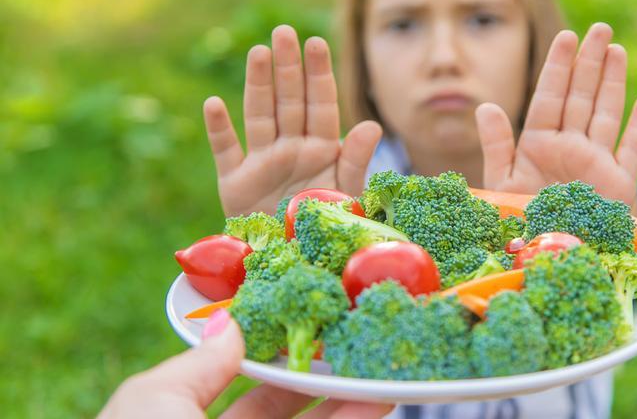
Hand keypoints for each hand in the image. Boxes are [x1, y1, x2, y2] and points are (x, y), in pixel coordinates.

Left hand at [98, 309, 392, 418]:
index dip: (290, 365)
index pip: (256, 397)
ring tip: (388, 379)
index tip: (322, 333)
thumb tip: (230, 322)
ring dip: (354, 408)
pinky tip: (380, 406)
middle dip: (332, 385)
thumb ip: (197, 364)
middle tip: (365, 351)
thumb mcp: (153, 401)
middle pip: (296, 417)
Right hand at [204, 25, 381, 216]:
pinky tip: (213, 104)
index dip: (318, 74)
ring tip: (258, 53)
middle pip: (289, 101)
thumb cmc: (324, 228)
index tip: (316, 42)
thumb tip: (373, 125)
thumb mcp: (346, 196)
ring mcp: (262, 163)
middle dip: (288, 67)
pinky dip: (219, 130)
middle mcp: (291, 149)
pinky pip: (225, 152)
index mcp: (322, 150)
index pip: (321, 104)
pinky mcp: (235, 183)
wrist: (291, 263)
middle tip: (284, 32)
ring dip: (258, 85)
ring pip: (259, 116)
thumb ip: (356, 162)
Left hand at [475, 23, 636, 208]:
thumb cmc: (521, 224)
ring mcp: (596, 163)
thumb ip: (497, 145)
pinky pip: (631, 150)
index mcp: (539, 144)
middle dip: (589, 63)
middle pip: (580, 97)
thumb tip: (485, 106)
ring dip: (612, 83)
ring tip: (616, 50)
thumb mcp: (502, 185)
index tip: (566, 36)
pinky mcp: (618, 184)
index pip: (550, 97)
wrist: (550, 259)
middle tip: (599, 28)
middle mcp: (569, 148)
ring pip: (606, 114)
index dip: (558, 67)